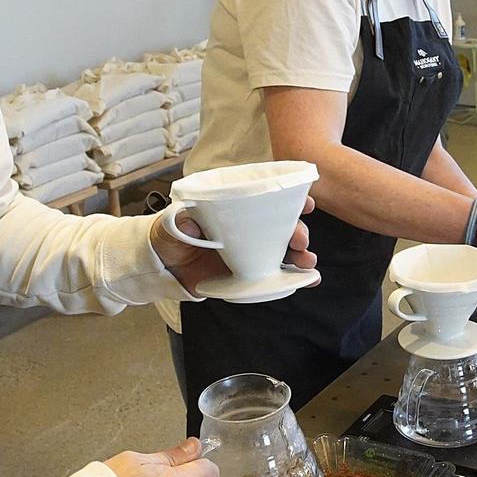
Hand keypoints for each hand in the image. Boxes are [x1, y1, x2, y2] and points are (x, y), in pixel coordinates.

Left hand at [152, 197, 317, 292]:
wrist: (164, 267)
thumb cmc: (170, 236)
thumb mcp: (172, 225)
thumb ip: (180, 222)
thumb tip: (190, 223)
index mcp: (234, 208)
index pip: (266, 198)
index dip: (289, 198)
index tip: (304, 202)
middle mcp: (248, 227)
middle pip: (282, 225)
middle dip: (297, 230)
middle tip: (300, 240)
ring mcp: (251, 251)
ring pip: (284, 248)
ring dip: (301, 253)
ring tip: (307, 261)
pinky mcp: (251, 273)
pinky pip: (277, 273)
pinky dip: (297, 276)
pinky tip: (312, 279)